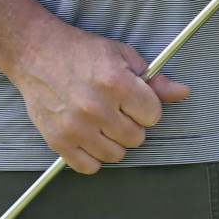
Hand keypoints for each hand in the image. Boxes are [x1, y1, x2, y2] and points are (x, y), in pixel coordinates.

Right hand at [7, 22, 187, 173]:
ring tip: (104, 122)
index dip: (147, 107)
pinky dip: (93, 157)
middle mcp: (96, 107)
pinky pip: (89, 167)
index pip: (153, 115)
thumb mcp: (122, 55)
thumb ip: (153, 79)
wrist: (36, 52)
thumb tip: (181, 92)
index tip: (136, 101)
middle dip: (132, 123)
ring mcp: (76, 127)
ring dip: (114, 142)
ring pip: (116, 155)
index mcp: (116, 82)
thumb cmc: (80, 51)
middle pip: (136, 137)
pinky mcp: (58, 141)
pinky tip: (91, 138)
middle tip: (117, 109)